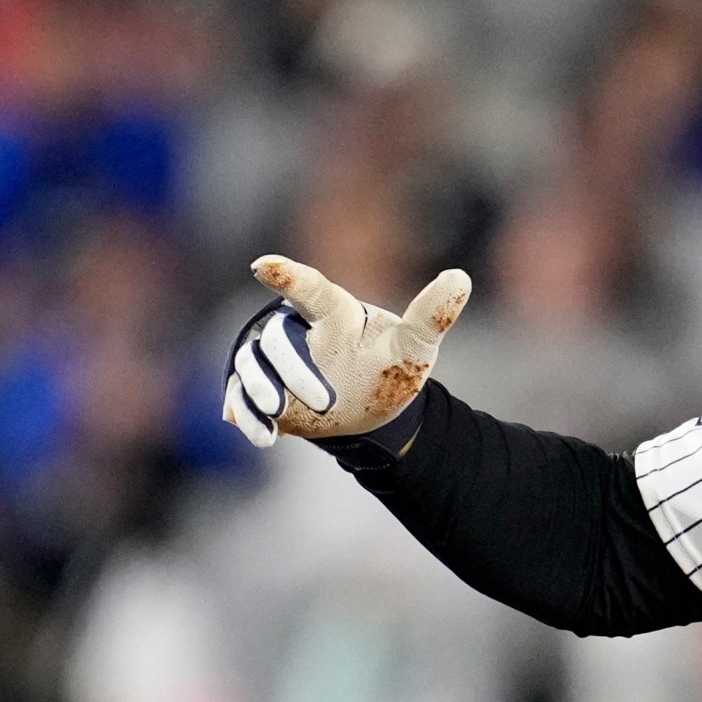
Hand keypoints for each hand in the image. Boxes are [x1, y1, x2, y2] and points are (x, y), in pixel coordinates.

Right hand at [222, 255, 470, 446]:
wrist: (370, 408)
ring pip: (251, 364)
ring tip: (278, 415)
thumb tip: (462, 277)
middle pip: (278, 339)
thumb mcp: (415, 346)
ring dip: (259, 389)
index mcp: (333, 311)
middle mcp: (296, 330)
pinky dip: (247, 415)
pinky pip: (240, 396)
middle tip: (327, 405)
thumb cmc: (390, 367)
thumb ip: (433, 314)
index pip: (309, 289)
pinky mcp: (259, 390)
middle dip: (294, 370)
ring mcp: (272, 361)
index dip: (287, 276)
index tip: (262, 266)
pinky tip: (261, 435)